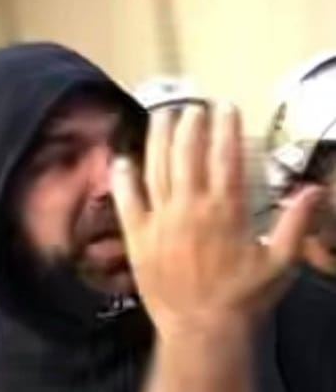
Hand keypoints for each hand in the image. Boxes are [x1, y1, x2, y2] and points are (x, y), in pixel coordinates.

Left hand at [112, 103, 322, 339]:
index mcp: (225, 211)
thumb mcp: (280, 264)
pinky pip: (126, 201)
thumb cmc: (242, 296)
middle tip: (192, 106)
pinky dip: (123, 178)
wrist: (201, 328)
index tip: (225, 107)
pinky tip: (122, 158)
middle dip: (190, 125)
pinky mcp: (138, 235)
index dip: (225, 127)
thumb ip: (295, 224)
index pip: (225, 157)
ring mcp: (160, 220)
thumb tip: (312, 189)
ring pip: (156, 168)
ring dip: (158, 138)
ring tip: (162, 114)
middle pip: (187, 155)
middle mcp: (190, 208)